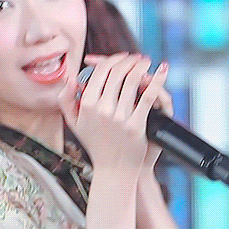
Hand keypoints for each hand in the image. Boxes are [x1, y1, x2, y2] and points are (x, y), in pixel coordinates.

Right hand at [59, 53, 168, 172]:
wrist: (113, 170)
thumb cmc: (96, 145)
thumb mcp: (74, 123)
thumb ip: (66, 99)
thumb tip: (70, 77)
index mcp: (87, 106)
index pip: (101, 72)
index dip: (113, 60)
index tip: (122, 58)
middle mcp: (102, 109)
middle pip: (118, 73)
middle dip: (129, 60)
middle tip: (137, 58)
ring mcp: (120, 117)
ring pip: (132, 81)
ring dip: (141, 66)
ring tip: (146, 62)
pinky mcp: (136, 125)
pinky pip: (148, 97)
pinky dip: (157, 81)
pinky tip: (162, 71)